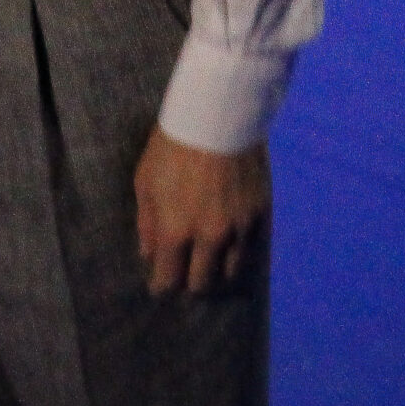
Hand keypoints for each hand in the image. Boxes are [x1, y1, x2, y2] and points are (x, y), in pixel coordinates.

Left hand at [135, 127, 269, 297]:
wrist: (216, 119)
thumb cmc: (170, 148)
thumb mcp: (145, 182)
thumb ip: (148, 223)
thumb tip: (149, 253)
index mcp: (176, 232)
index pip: (169, 280)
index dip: (162, 286)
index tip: (160, 285)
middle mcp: (210, 238)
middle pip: (202, 284)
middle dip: (189, 284)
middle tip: (184, 276)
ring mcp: (239, 229)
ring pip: (230, 272)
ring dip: (216, 273)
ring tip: (208, 266)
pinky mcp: (259, 216)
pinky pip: (250, 250)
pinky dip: (238, 254)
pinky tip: (229, 248)